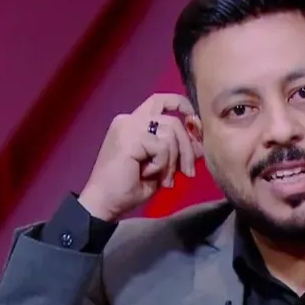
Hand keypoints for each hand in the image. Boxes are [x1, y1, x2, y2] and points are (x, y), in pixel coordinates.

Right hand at [77, 93, 203, 220]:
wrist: (104, 203)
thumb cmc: (128, 188)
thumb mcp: (161, 167)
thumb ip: (177, 152)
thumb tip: (200, 143)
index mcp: (133, 122)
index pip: (161, 100)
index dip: (182, 105)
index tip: (195, 123)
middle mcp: (129, 119)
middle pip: (172, 119)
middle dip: (187, 147)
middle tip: (189, 172)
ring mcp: (128, 126)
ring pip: (171, 131)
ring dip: (174, 160)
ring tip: (164, 179)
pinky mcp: (130, 137)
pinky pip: (162, 146)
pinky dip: (162, 164)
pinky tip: (147, 175)